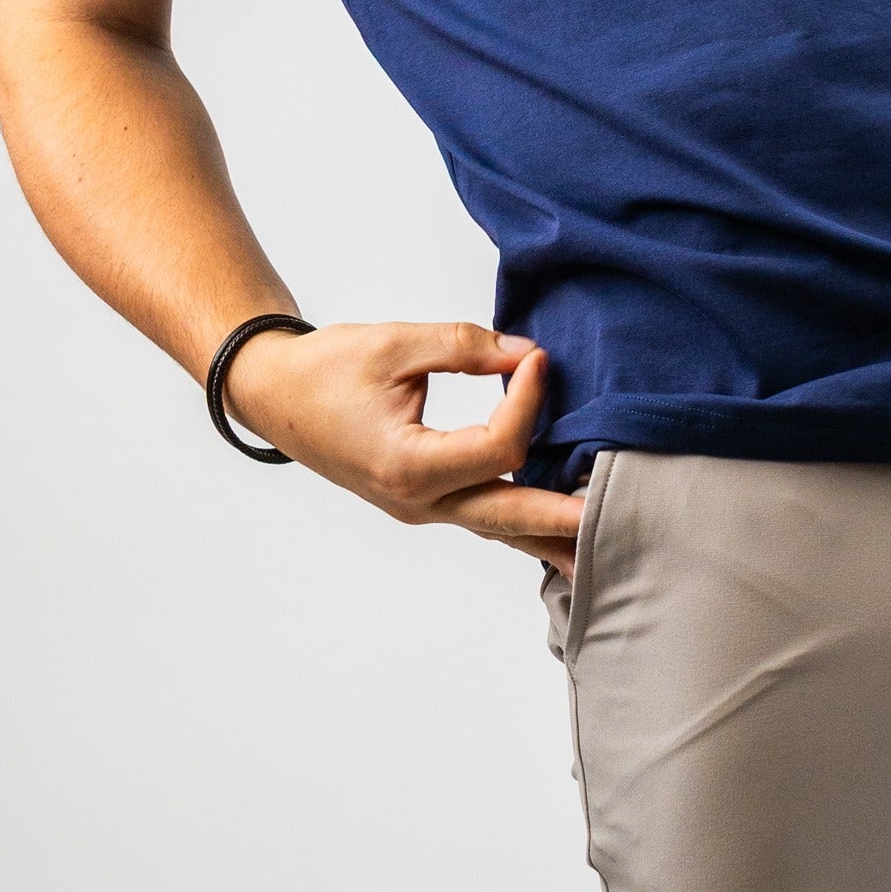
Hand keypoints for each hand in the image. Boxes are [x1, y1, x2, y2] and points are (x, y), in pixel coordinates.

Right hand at [224, 320, 583, 573]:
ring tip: (596, 547)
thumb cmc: (328, 368)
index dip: (528, 398)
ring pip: (494, 526)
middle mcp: (416, 501)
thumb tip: (529, 354)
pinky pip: (478, 516)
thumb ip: (470, 346)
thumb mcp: (399, 344)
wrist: (275, 394)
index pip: (498, 444)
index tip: (538, 358)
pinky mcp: (420, 500)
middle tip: (614, 520)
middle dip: (562, 516)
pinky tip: (549, 533)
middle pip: (506, 514)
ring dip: (544, 532)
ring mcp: (417, 508)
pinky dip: (516, 523)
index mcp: (407, 465)